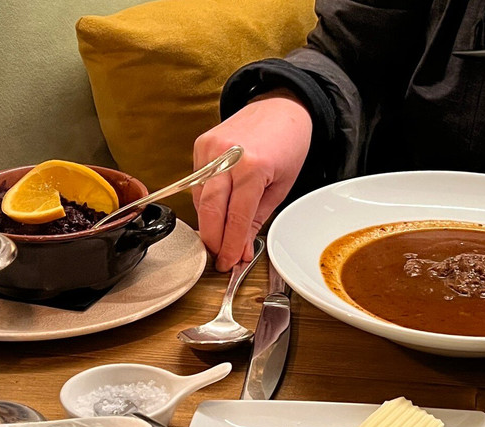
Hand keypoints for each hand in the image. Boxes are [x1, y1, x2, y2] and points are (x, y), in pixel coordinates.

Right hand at [193, 91, 312, 269]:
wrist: (281, 107)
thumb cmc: (287, 144)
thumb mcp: (280, 187)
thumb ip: (257, 218)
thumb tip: (242, 248)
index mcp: (252, 167)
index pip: (235, 217)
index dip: (230, 244)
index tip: (229, 261)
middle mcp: (226, 156)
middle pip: (209, 210)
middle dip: (213, 239)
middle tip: (220, 257)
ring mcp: (210, 148)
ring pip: (199, 198)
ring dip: (207, 223)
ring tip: (219, 239)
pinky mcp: (201, 144)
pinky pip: (197, 182)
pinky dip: (204, 202)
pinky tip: (215, 213)